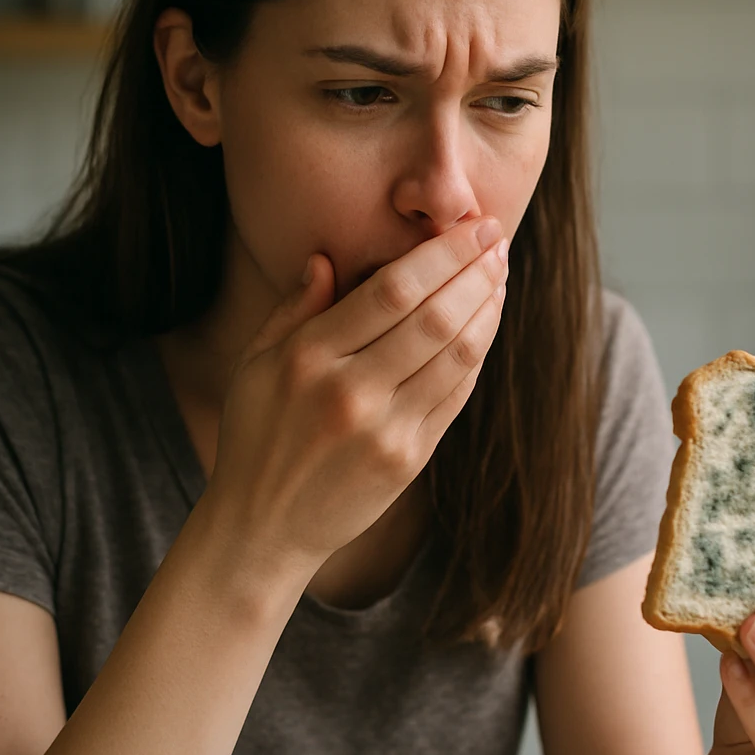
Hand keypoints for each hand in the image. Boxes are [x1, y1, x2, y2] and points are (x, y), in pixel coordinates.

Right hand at [201, 217, 509, 583]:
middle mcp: (349, 392)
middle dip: (475, 272)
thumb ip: (295, 309)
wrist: (263, 528)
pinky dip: (477, 355)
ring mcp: (384, 431)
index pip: (392, 290)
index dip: (442, 253)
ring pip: (456, 355)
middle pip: (434, 317)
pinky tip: (486, 325)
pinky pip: (456, 396)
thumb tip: (327, 258)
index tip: (473, 226)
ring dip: (487, 309)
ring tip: (499, 275)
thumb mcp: (255, 364)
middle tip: (497, 240)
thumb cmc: (257, 435)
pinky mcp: (409, 461)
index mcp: (308, 358)